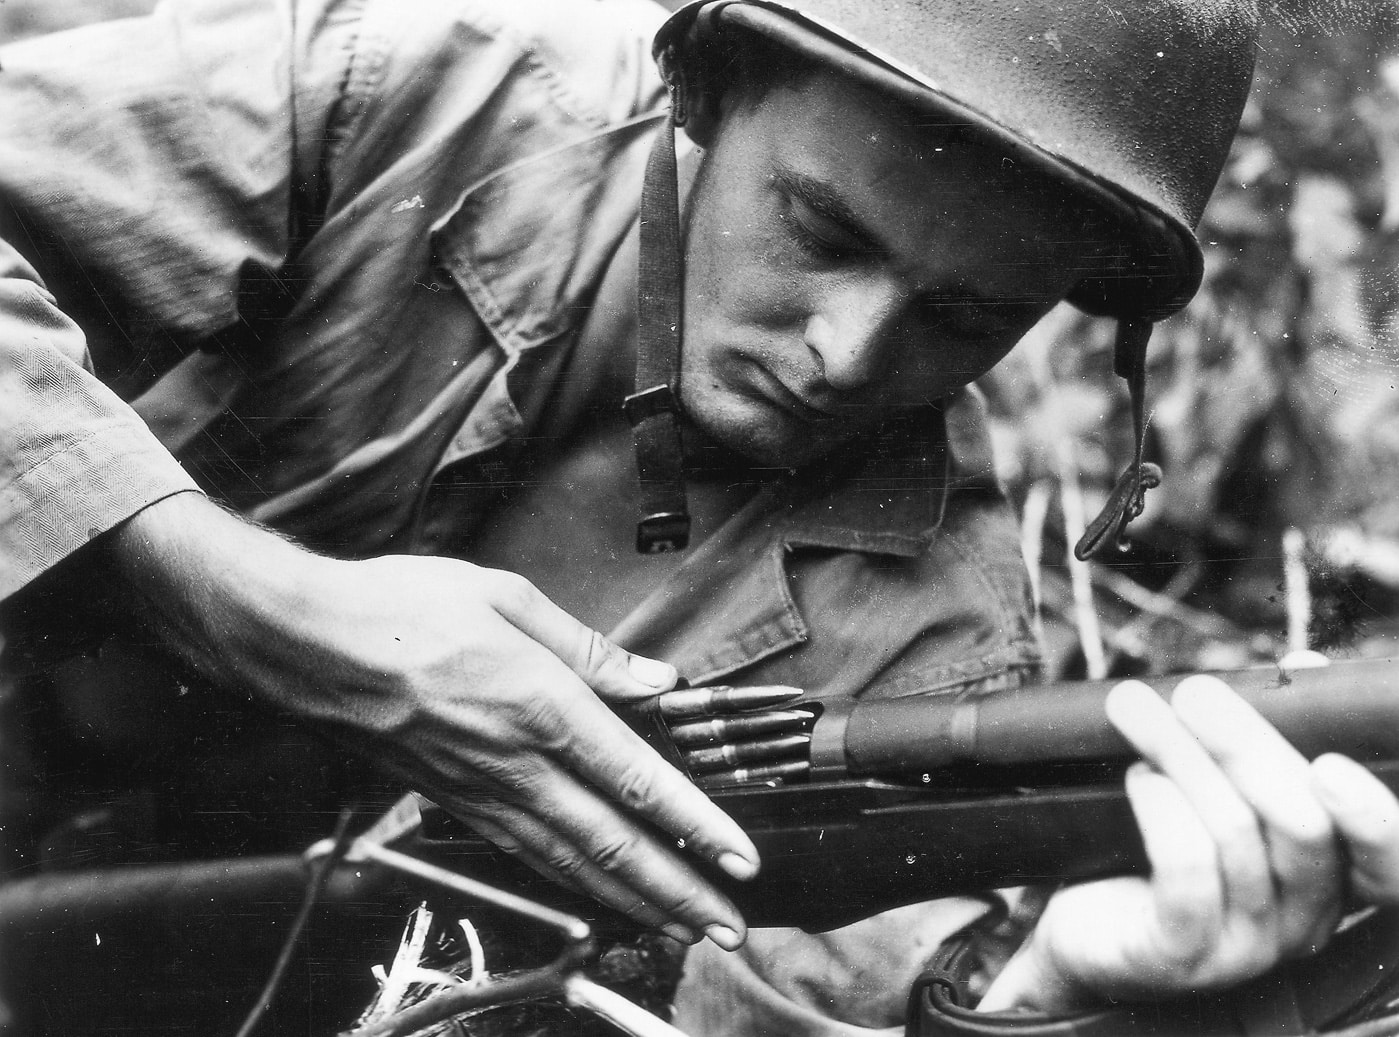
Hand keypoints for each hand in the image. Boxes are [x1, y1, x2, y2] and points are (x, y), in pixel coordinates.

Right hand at [108, 494, 757, 947]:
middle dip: (680, 892)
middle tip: (730, 930)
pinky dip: (573, 887)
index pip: (635, 777)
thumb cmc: (399, 609)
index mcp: (539, 703)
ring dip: (635, 903)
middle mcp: (517, 762)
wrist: (303, 647)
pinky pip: (526, 856)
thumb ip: (587, 647)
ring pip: (572, 863)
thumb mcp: (504, 597)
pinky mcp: (454, 804)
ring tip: (683, 931)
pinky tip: (600, 900)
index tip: (742, 857)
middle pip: (612, 843)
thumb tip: (655, 678)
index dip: (695, 824)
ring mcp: (483, 792)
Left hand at [981, 673, 1398, 1011]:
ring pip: (1234, 833)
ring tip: (1136, 714)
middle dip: (1242, 742)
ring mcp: (1245, 947)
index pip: (1389, 864)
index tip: (1331, 763)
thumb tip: (1306, 666)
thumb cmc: (1157, 853)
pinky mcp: (1181, 955)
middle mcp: (1303, 922)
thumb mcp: (1219, 794)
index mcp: (1330, 882)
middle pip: (1302, 823)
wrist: (1084, 936)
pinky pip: (1187, 870)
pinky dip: (1162, 810)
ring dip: (1180, 755)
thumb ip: (1265, 743)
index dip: (1373, 818)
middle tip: (1193, 692)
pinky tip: (1138, 779)